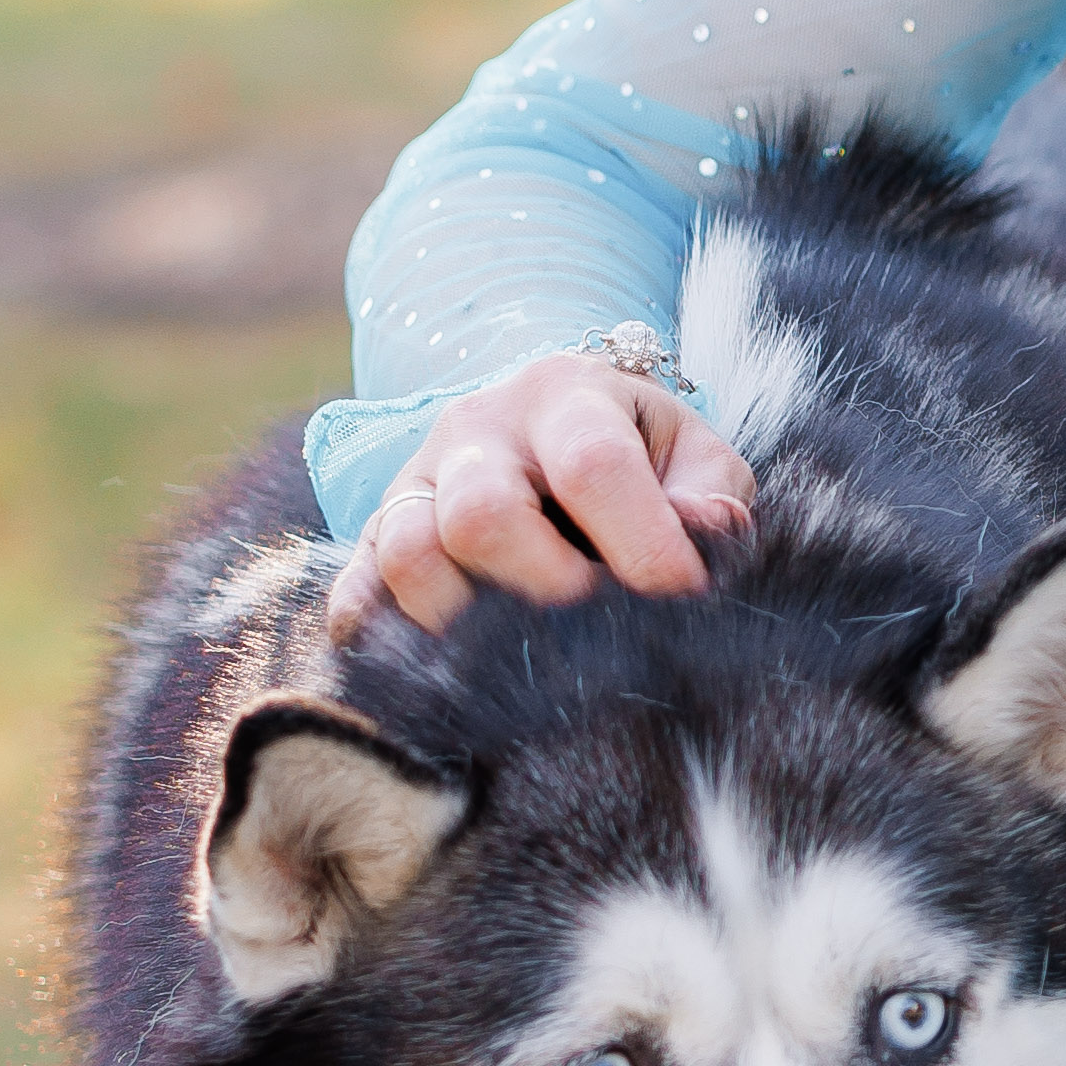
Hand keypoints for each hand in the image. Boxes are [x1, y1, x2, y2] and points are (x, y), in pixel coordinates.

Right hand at [325, 349, 753, 643]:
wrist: (551, 420)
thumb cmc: (639, 451)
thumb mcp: (692, 452)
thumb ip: (711, 492)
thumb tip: (711, 532)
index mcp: (566, 396)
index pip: (593, 466)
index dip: (642, 543)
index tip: (682, 594)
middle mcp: (476, 431)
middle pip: (481, 514)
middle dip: (546, 587)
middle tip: (595, 621)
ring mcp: (416, 483)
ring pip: (407, 555)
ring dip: (467, 621)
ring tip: (521, 647)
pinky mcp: (373, 536)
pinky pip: (354, 593)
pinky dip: (382, 638)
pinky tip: (434, 669)